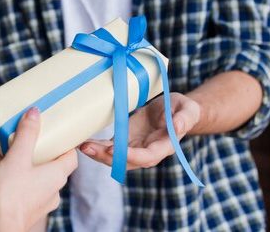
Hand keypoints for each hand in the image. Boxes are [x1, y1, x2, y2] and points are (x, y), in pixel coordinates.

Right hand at [0, 107, 77, 231]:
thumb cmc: (10, 197)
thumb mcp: (18, 156)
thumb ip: (27, 133)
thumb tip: (34, 114)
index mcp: (55, 176)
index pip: (70, 157)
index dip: (65, 144)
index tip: (57, 132)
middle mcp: (49, 190)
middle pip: (44, 163)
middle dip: (28, 148)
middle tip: (21, 136)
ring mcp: (34, 202)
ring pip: (24, 174)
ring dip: (9, 160)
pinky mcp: (18, 209)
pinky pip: (10, 188)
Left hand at [79, 92, 199, 169]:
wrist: (174, 110)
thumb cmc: (183, 109)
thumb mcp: (187, 109)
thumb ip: (183, 118)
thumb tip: (176, 127)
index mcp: (164, 146)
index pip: (146, 156)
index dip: (130, 155)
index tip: (113, 149)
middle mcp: (147, 151)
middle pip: (126, 161)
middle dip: (106, 157)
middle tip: (87, 148)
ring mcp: (135, 147)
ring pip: (115, 157)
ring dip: (98, 153)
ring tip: (81, 145)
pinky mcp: (126, 140)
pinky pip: (111, 147)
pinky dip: (97, 146)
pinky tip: (84, 142)